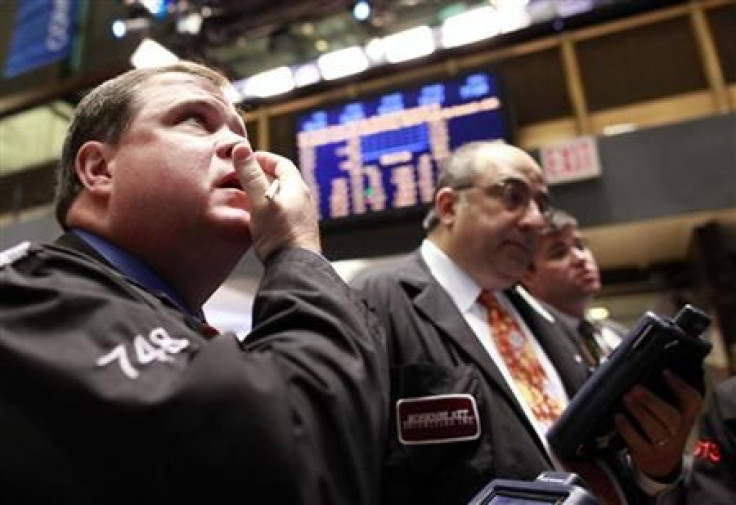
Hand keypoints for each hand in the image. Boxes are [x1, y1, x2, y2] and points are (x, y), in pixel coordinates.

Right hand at [233, 144, 320, 260]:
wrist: (295, 268)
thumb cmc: (280, 234)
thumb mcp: (260, 202)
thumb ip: (250, 176)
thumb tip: (241, 149)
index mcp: (297, 188)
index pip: (282, 164)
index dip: (264, 158)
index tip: (248, 159)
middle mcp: (303, 200)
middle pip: (282, 180)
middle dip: (262, 176)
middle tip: (243, 177)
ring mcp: (302, 217)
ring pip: (281, 197)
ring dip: (263, 194)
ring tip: (246, 197)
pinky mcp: (297, 232)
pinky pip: (281, 213)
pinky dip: (267, 209)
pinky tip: (256, 219)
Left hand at [614, 370, 702, 478]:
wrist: (661, 464)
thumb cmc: (663, 429)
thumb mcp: (670, 414)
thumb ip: (663, 396)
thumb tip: (643, 370)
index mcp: (686, 417)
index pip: (692, 401)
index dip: (680, 386)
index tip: (664, 372)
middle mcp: (679, 432)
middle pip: (671, 417)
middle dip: (652, 401)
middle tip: (635, 388)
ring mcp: (664, 445)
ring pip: (655, 430)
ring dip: (639, 412)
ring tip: (626, 398)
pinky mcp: (648, 454)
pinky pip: (638, 442)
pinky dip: (627, 429)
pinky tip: (618, 417)